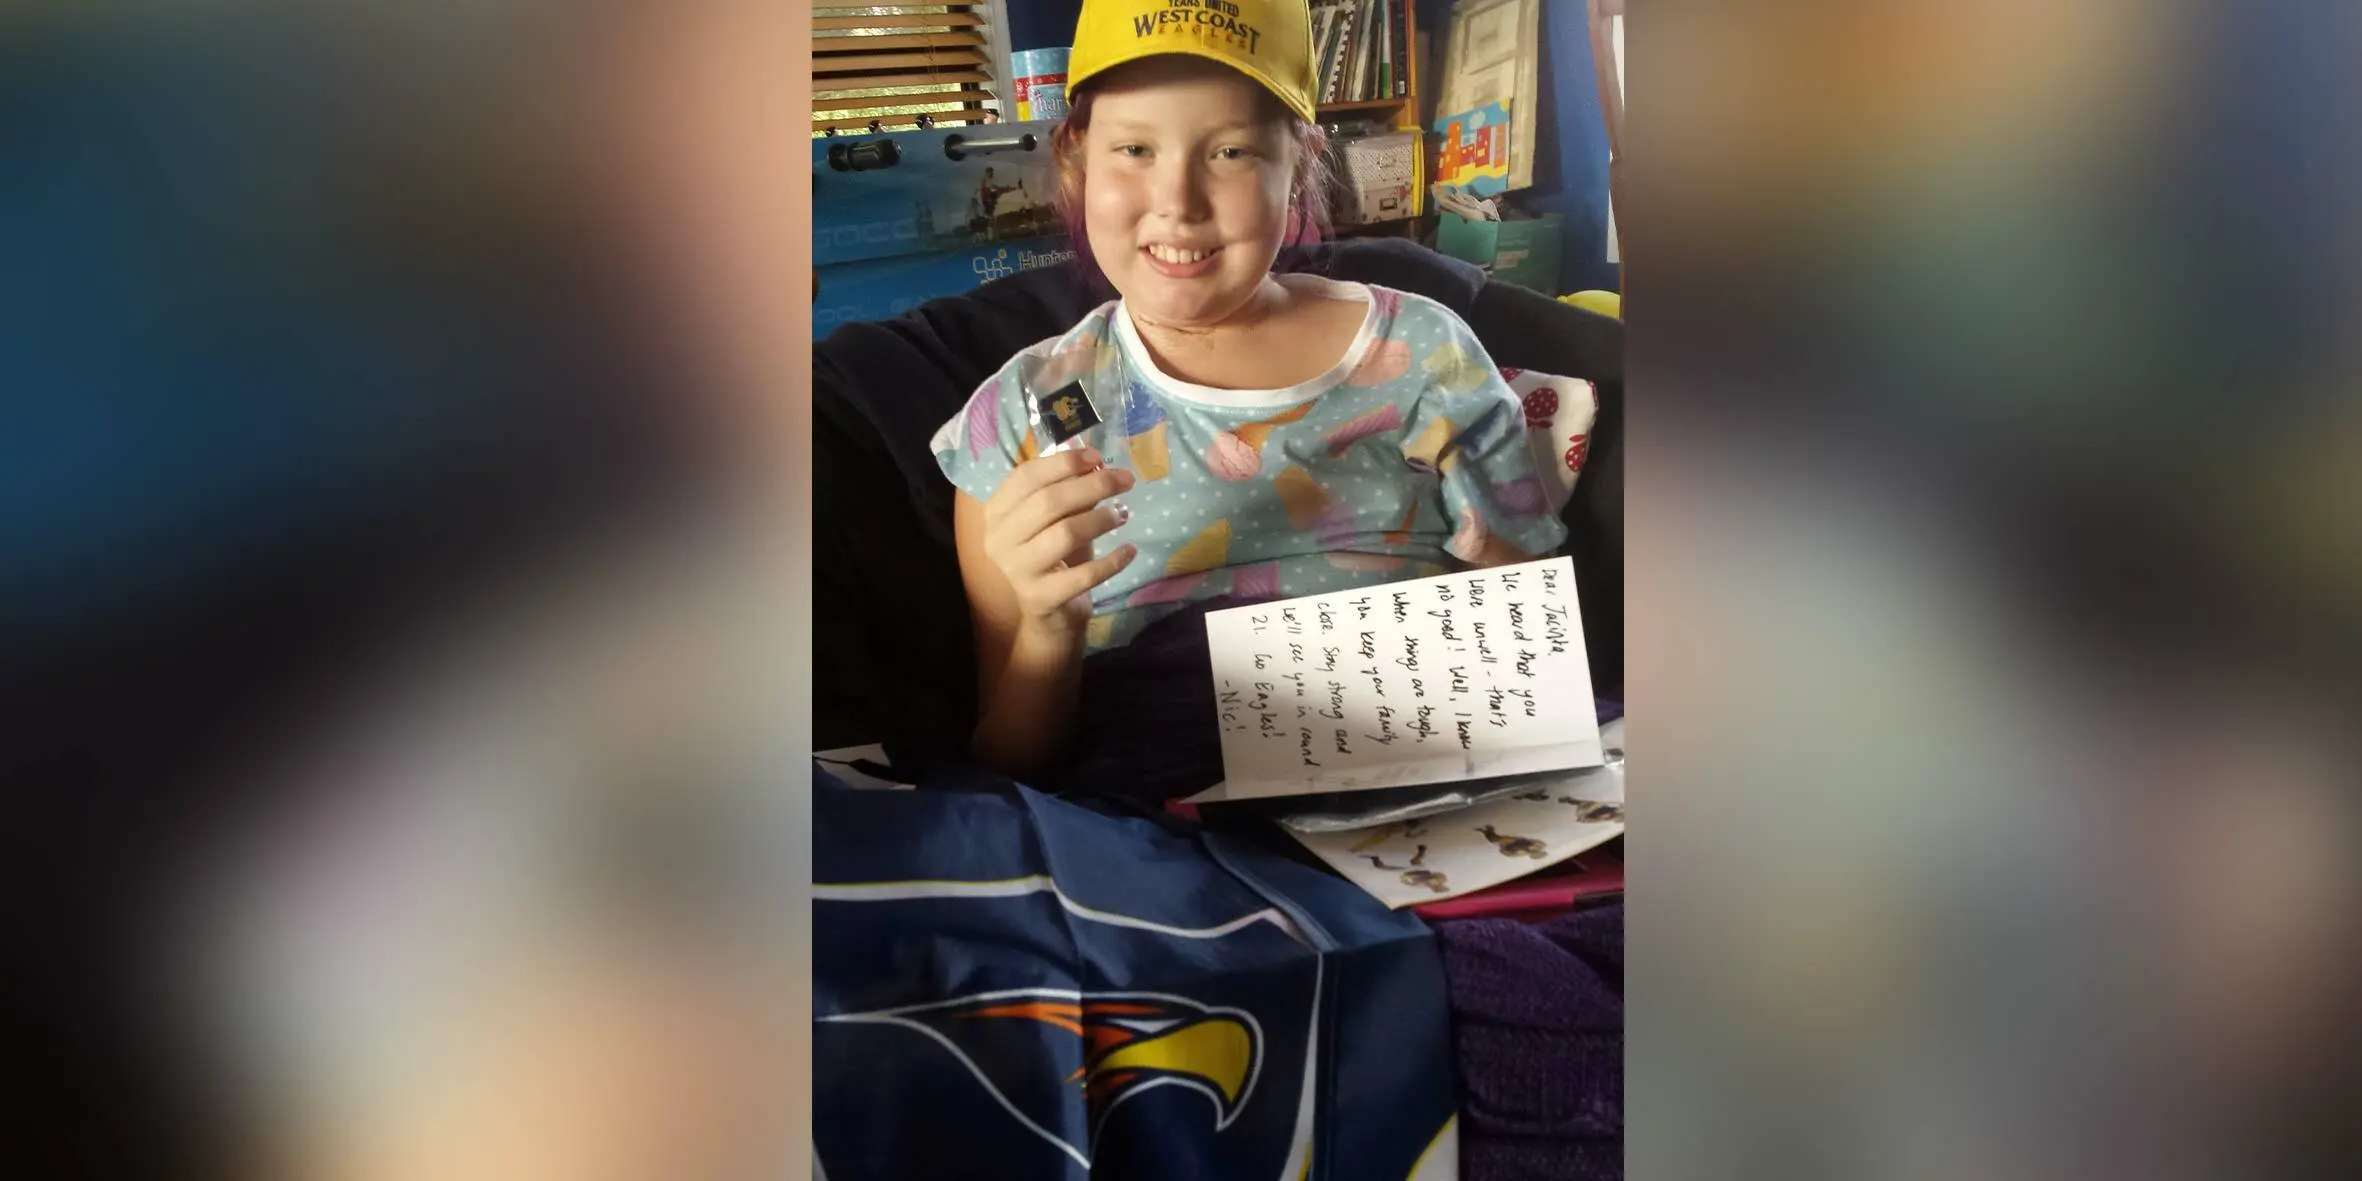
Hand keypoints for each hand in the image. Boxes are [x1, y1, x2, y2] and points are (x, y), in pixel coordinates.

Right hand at [979, 447, 1137, 632]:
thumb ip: (1068, 492)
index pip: (1026, 477)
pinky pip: (1083, 574)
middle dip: (1092, 486)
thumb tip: (1098, 466)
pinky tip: (1130, 550)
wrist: (1048, 614)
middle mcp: (999, 539)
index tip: (1097, 457)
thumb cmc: (1052, 556)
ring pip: (1065, 534)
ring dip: (1101, 519)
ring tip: (1123, 514)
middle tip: (1125, 481)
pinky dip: (1111, 561)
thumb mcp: (1055, 520)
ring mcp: (1017, 570)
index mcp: (996, 512)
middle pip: (1048, 502)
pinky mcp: (1041, 598)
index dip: (1063, 463)